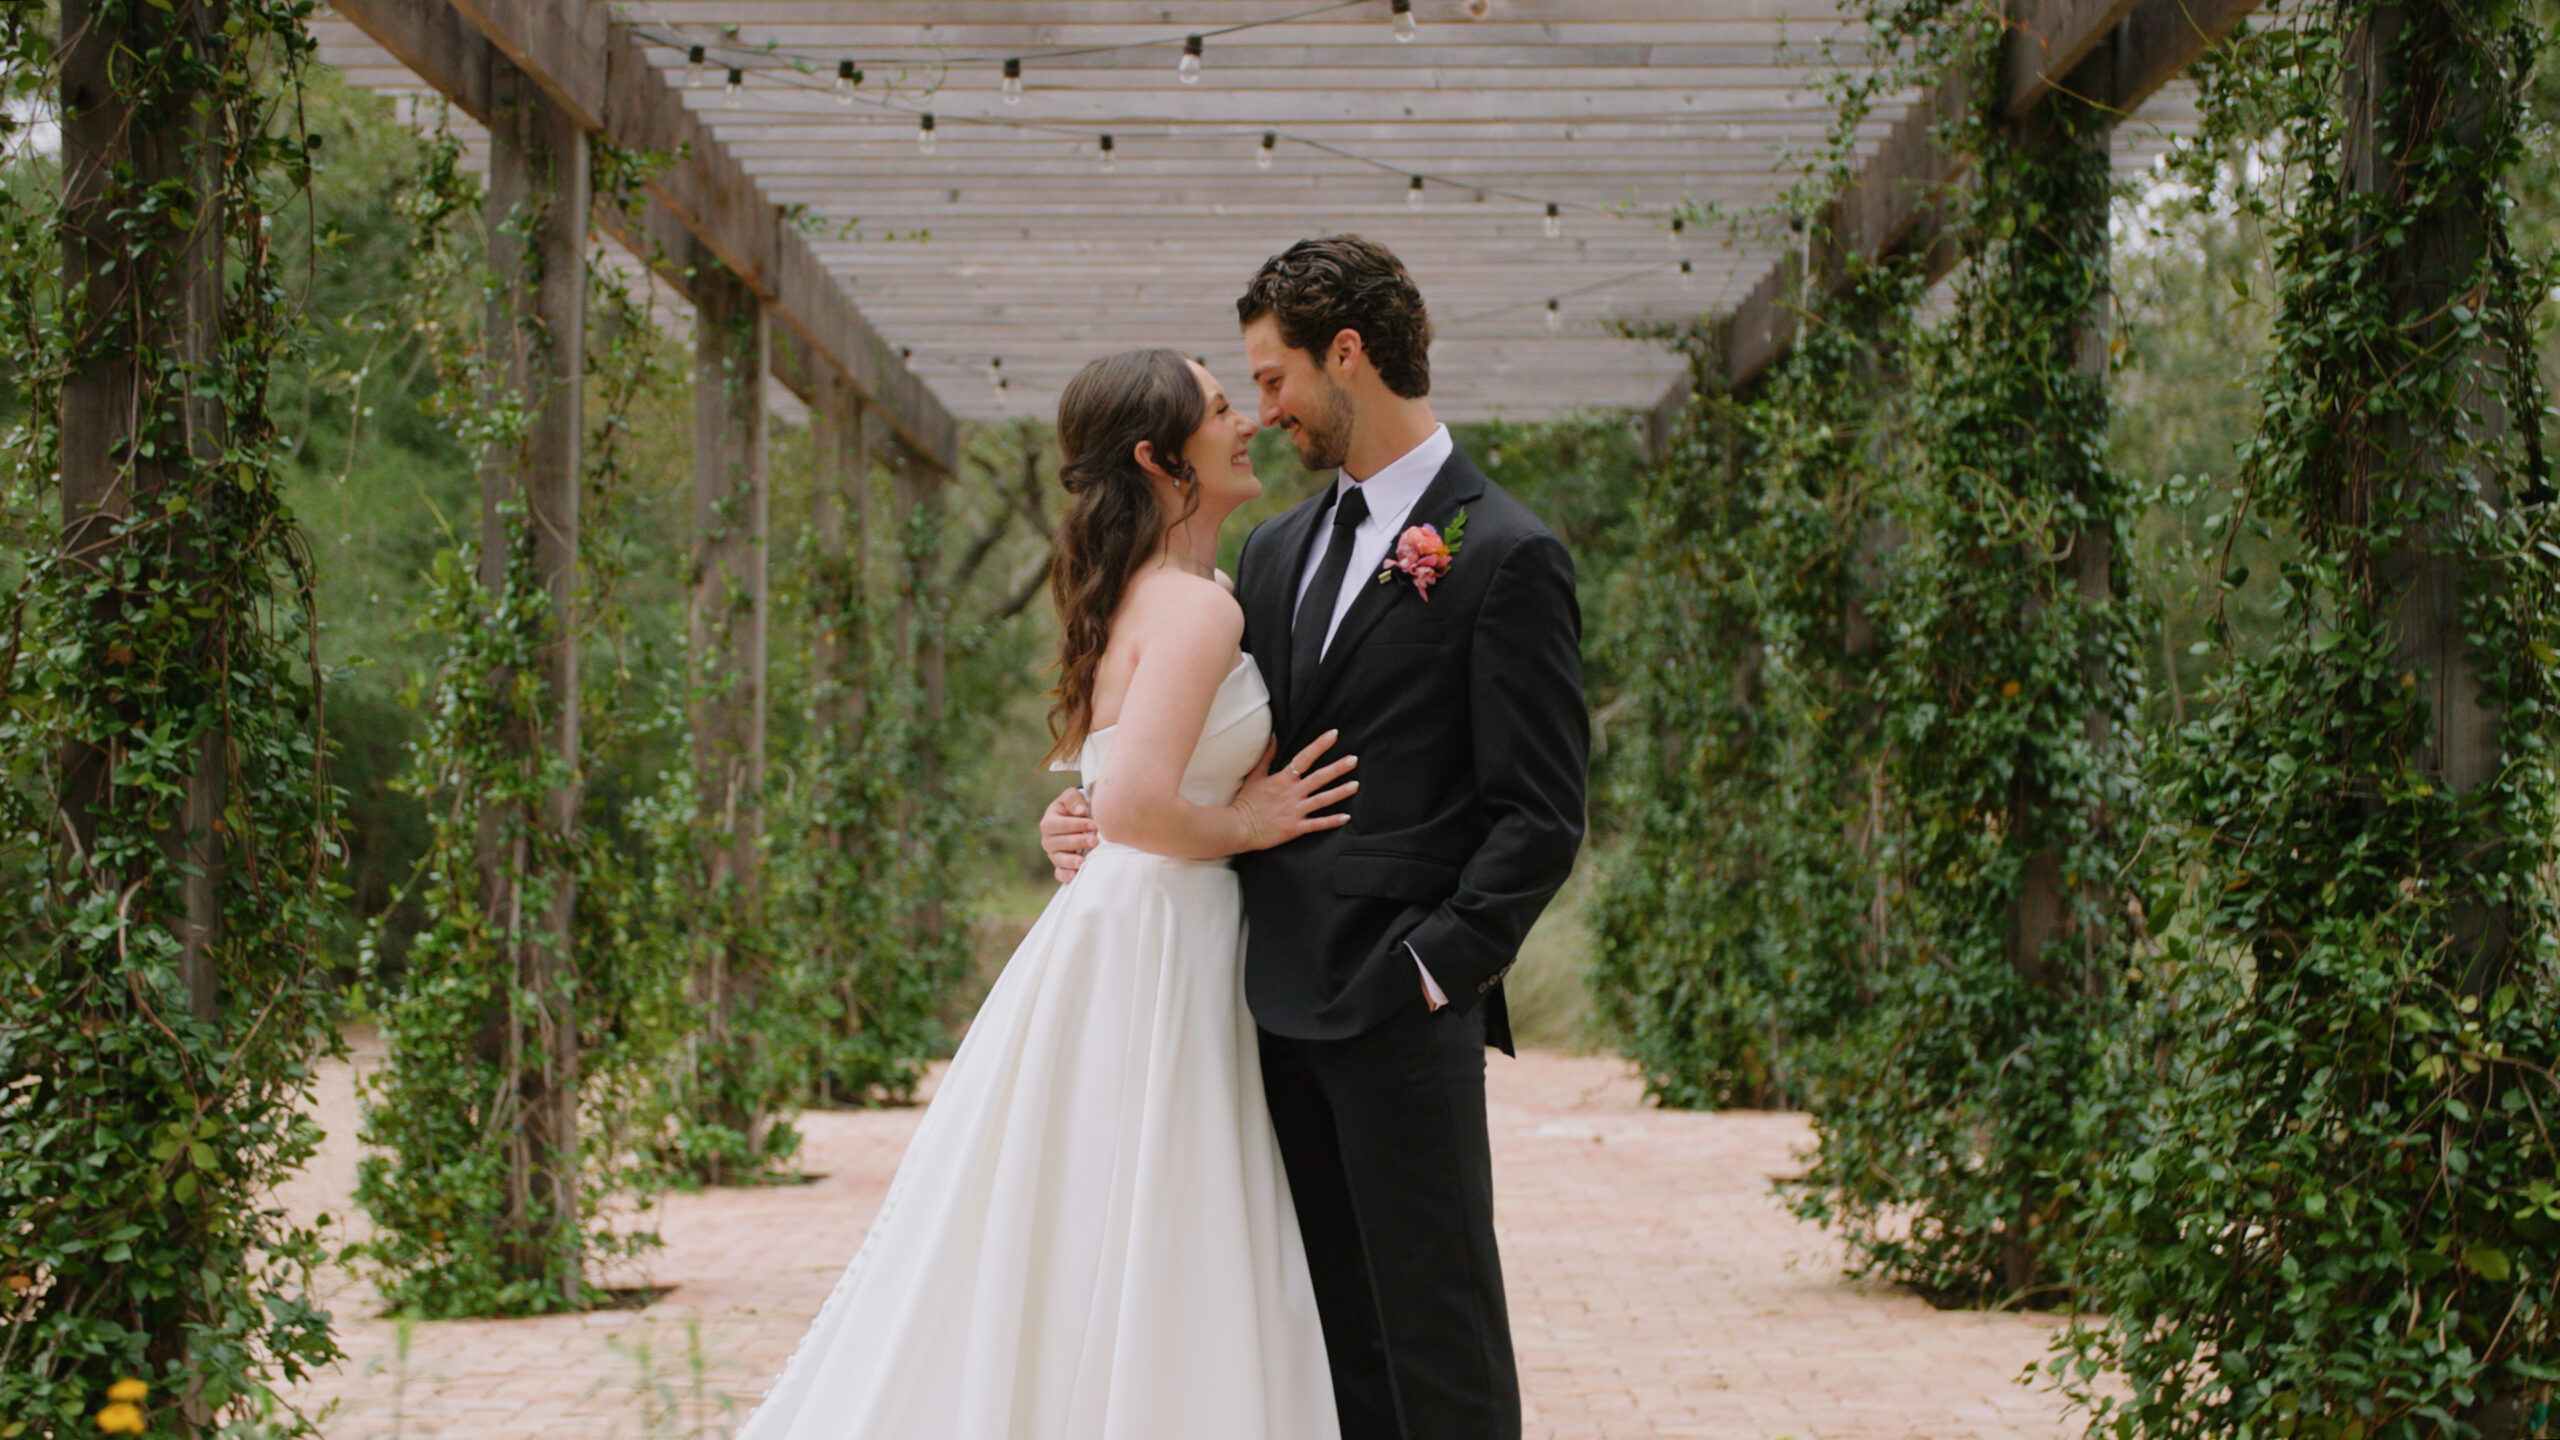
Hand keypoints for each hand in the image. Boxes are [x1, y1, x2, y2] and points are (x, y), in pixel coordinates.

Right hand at [1040, 787, 1097, 882]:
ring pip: (1058, 859)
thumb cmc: (1075, 806)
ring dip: (1070, 861)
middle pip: (1058, 843)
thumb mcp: (1071, 796)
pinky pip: (1060, 873)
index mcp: (1049, 822)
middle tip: (1094, 841)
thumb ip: (1073, 799)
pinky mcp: (1060, 866)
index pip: (1059, 824)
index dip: (1076, 825)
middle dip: (1077, 842)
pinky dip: (1066, 875)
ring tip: (1083, 862)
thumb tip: (1079, 811)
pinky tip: (1075, 875)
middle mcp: (1048, 839)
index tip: (1094, 825)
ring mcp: (1053, 854)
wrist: (1079, 819)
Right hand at [1229, 732, 1357, 853]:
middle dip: (1338, 768)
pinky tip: (1346, 817)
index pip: (1304, 758)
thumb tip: (1275, 737)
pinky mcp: (1295, 828)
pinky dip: (1332, 821)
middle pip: (1319, 778)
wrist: (1238, 827)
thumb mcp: (1255, 776)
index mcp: (1282, 779)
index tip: (1334, 734)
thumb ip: (1267, 757)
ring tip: (1356, 785)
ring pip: (1322, 800)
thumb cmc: (1246, 802)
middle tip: (1354, 759)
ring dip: (1340, 792)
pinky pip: (1317, 824)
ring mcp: (1295, 811)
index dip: (1320, 745)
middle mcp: (1292, 793)